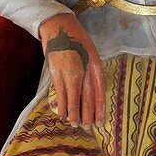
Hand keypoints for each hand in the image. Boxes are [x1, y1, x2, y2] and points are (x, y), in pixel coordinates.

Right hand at [38, 13, 104, 129]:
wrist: (58, 26)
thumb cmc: (77, 39)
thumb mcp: (91, 53)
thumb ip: (93, 72)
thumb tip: (93, 92)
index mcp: (95, 64)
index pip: (99, 92)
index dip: (99, 109)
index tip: (100, 122)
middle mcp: (82, 70)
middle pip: (86, 98)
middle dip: (86, 115)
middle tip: (87, 128)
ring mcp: (68, 72)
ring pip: (71, 99)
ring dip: (72, 114)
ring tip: (74, 124)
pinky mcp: (55, 73)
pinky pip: (60, 94)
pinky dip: (62, 105)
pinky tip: (63, 113)